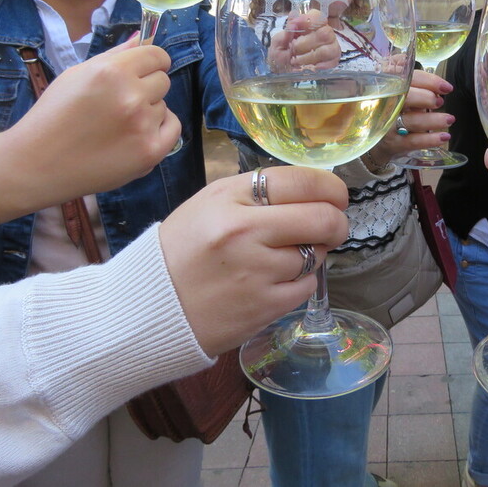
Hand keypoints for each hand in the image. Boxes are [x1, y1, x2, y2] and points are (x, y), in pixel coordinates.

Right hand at [3, 40, 179, 202]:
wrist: (36, 164)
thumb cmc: (53, 116)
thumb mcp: (76, 75)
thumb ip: (114, 56)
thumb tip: (142, 37)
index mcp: (111, 71)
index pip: (157, 55)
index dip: (151, 62)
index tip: (143, 71)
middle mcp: (131, 95)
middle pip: (163, 80)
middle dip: (146, 88)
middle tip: (119, 103)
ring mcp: (142, 125)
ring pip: (163, 106)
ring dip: (147, 112)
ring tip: (115, 126)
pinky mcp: (150, 151)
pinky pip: (172, 128)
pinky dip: (158, 131)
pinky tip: (133, 136)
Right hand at [160, 166, 348, 356]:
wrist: (150, 307)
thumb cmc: (183, 250)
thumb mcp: (210, 204)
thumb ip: (259, 193)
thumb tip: (314, 189)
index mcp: (230, 198)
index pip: (301, 181)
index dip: (330, 187)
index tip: (336, 195)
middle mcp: (245, 231)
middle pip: (322, 218)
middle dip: (337, 221)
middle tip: (333, 225)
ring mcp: (257, 271)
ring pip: (317, 253)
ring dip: (314, 252)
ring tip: (286, 255)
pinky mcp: (265, 306)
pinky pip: (307, 285)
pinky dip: (300, 281)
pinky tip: (277, 280)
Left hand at [268, 10, 339, 70]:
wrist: (285, 71)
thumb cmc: (283, 54)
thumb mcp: (277, 45)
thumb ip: (283, 35)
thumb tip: (292, 24)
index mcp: (311, 24)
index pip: (318, 16)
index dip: (308, 20)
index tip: (294, 25)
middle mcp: (325, 33)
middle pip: (324, 33)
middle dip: (304, 44)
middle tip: (293, 50)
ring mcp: (331, 47)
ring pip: (326, 50)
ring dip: (308, 57)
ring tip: (296, 61)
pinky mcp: (333, 60)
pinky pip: (330, 63)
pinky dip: (316, 66)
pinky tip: (307, 67)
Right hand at [365, 70, 453, 166]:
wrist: (376, 141)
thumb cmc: (395, 112)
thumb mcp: (402, 96)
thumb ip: (418, 86)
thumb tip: (441, 86)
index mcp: (389, 88)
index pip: (409, 79)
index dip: (429, 81)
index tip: (446, 87)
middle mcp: (386, 105)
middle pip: (406, 98)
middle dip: (427, 98)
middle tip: (440, 102)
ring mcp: (388, 126)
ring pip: (412, 121)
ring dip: (433, 120)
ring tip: (449, 119)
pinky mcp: (393, 143)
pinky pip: (413, 141)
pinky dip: (430, 139)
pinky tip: (444, 136)